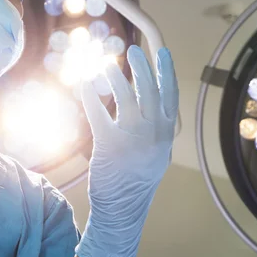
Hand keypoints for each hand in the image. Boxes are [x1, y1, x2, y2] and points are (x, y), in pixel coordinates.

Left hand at [76, 45, 178, 256]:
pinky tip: (86, 83)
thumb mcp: (158, 152)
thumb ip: (157, 128)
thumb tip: (151, 101)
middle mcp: (154, 133)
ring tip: (107, 65)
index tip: (162, 51)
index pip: (170, 95)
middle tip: (134, 50)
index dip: (167, 71)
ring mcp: (133, 138)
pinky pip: (99, 113)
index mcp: (166, 133)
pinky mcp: (110, 144)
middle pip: (149, 91)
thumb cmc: (138, 178)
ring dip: (116, 77)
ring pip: (126, 97)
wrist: (123, 207)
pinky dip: (92, 95)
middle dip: (143, 67)